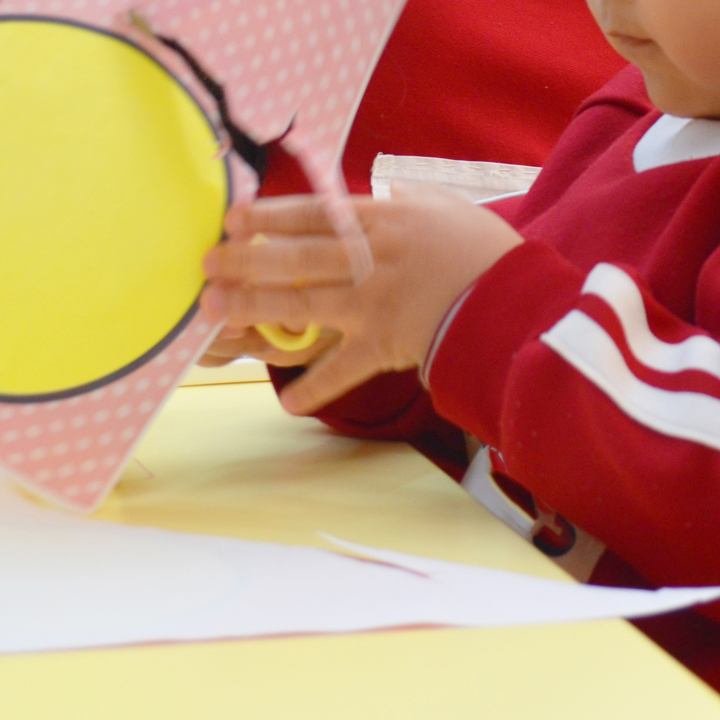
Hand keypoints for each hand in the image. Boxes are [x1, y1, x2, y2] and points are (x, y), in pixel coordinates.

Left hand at [200, 185, 522, 413]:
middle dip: (248, 261)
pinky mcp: (386, 346)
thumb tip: (382, 192)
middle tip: (208, 265)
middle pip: (298, 260)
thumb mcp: (444, 207)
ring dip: (257, 309)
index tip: (235, 219)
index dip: (272, 216)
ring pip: (305, 305)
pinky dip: (316, 388)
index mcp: (383, 223)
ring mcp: (375, 305)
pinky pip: (345, 370)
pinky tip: (284, 403)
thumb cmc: (482, 249)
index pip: (315, 215)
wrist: (514, 300)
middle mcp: (371, 262)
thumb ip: (406, 198)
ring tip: (215, 311)